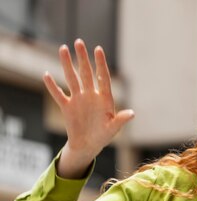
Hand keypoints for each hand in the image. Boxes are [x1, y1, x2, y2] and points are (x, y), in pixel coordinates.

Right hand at [44, 39, 133, 177]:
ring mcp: (78, 99)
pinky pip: (58, 94)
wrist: (88, 145)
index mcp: (104, 98)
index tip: (98, 49)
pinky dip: (52, 86)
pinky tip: (46, 74)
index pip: (102, 77)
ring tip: (63, 48)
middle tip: (79, 42)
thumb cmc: (103, 136)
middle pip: (86, 73)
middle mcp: (91, 95)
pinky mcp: (67, 107)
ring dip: (67, 64)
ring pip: (71, 78)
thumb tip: (132, 113)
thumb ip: (121, 120)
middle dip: (83, 58)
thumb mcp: (113, 129)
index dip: (100, 64)